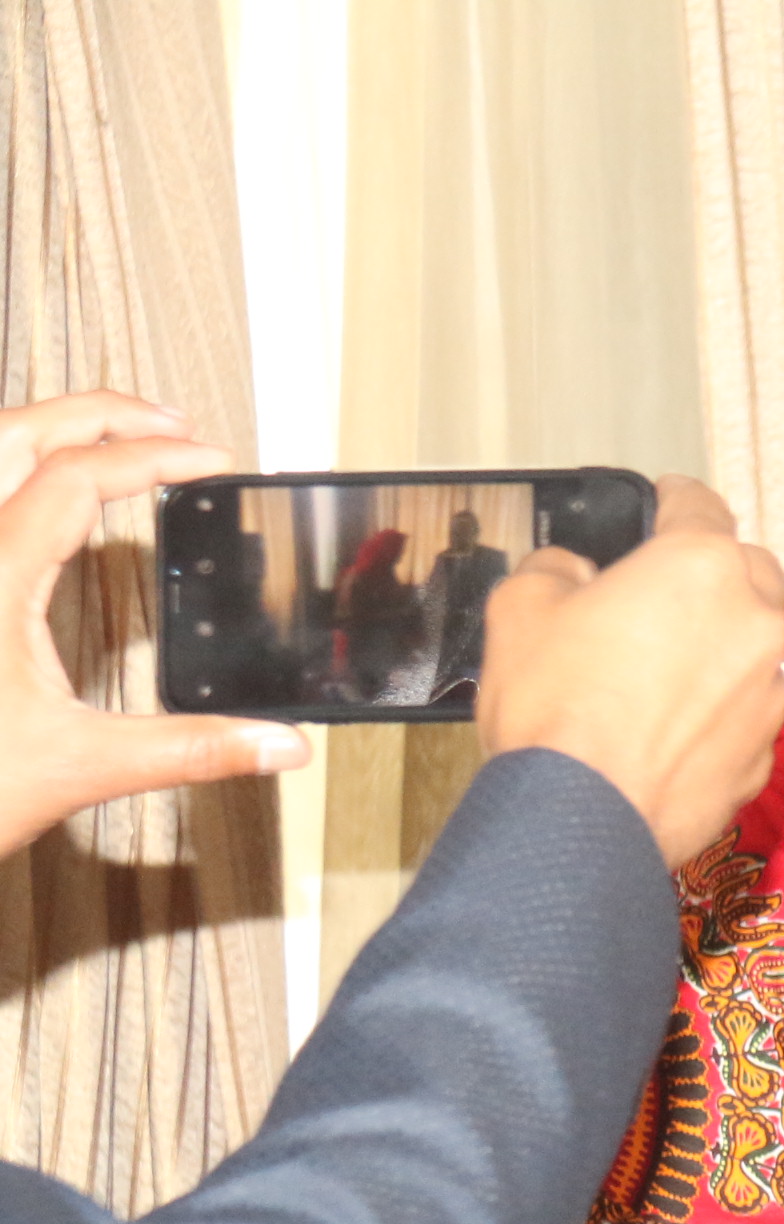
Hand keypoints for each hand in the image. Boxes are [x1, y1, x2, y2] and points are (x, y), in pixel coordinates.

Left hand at [0, 391, 309, 855]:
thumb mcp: (82, 767)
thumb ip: (191, 750)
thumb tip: (276, 744)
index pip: (78, 477)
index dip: (154, 458)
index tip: (212, 463)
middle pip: (18, 433)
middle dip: (100, 414)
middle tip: (172, 426)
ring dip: (49, 432)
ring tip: (114, 441)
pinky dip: (14, 477)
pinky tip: (45, 505)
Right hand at [477, 475, 783, 866]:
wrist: (583, 820)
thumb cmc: (554, 708)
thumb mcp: (520, 609)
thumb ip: (554, 571)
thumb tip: (573, 572)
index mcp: (702, 566)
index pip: (700, 506)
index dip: (675, 500)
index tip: (666, 501)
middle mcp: (756, 620)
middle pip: (746, 573)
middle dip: (710, 573)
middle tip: (661, 592)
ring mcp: (771, 690)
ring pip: (758, 643)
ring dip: (722, 641)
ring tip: (666, 663)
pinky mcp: (768, 752)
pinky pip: (749, 707)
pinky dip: (722, 704)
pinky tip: (676, 722)